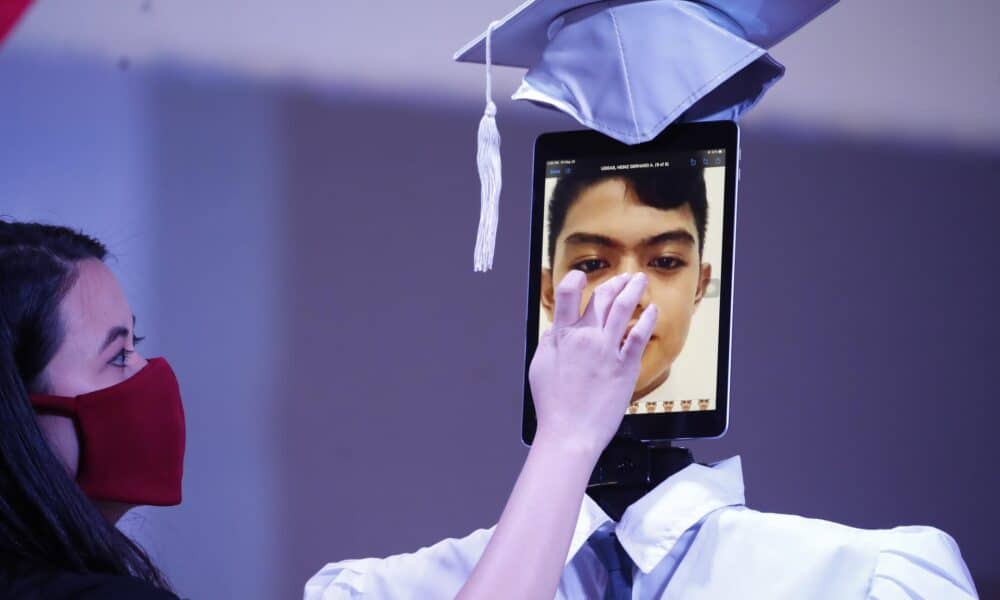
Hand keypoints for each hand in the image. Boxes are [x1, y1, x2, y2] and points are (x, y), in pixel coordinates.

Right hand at [528, 271, 657, 457]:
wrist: (570, 432)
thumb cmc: (553, 406)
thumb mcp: (539, 368)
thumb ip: (548, 344)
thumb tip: (554, 329)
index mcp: (562, 336)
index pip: (567, 294)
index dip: (574, 279)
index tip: (581, 276)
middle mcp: (585, 337)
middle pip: (601, 298)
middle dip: (614, 283)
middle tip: (623, 279)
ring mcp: (607, 350)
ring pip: (623, 308)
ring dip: (633, 290)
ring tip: (639, 281)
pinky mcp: (625, 366)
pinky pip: (638, 335)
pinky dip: (646, 319)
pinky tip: (652, 311)